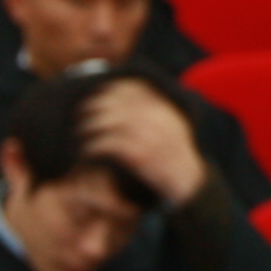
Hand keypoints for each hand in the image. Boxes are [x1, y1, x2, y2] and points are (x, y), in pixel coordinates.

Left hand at [80, 79, 206, 206]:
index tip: (98, 94)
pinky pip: (110, 144)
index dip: (112, 90)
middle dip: (97, 106)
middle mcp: (158, 118)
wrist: (187, 180)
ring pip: (111, 122)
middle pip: (118, 104)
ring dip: (92, 125)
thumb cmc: (174, 154)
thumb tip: (133, 92)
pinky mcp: (140, 155)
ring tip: (82, 131)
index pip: (134, 89)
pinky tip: (89, 149)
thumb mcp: (173, 125)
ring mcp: (150, 136)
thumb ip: (156, 110)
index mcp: (164, 108)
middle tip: (83, 113)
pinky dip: (96, 146)